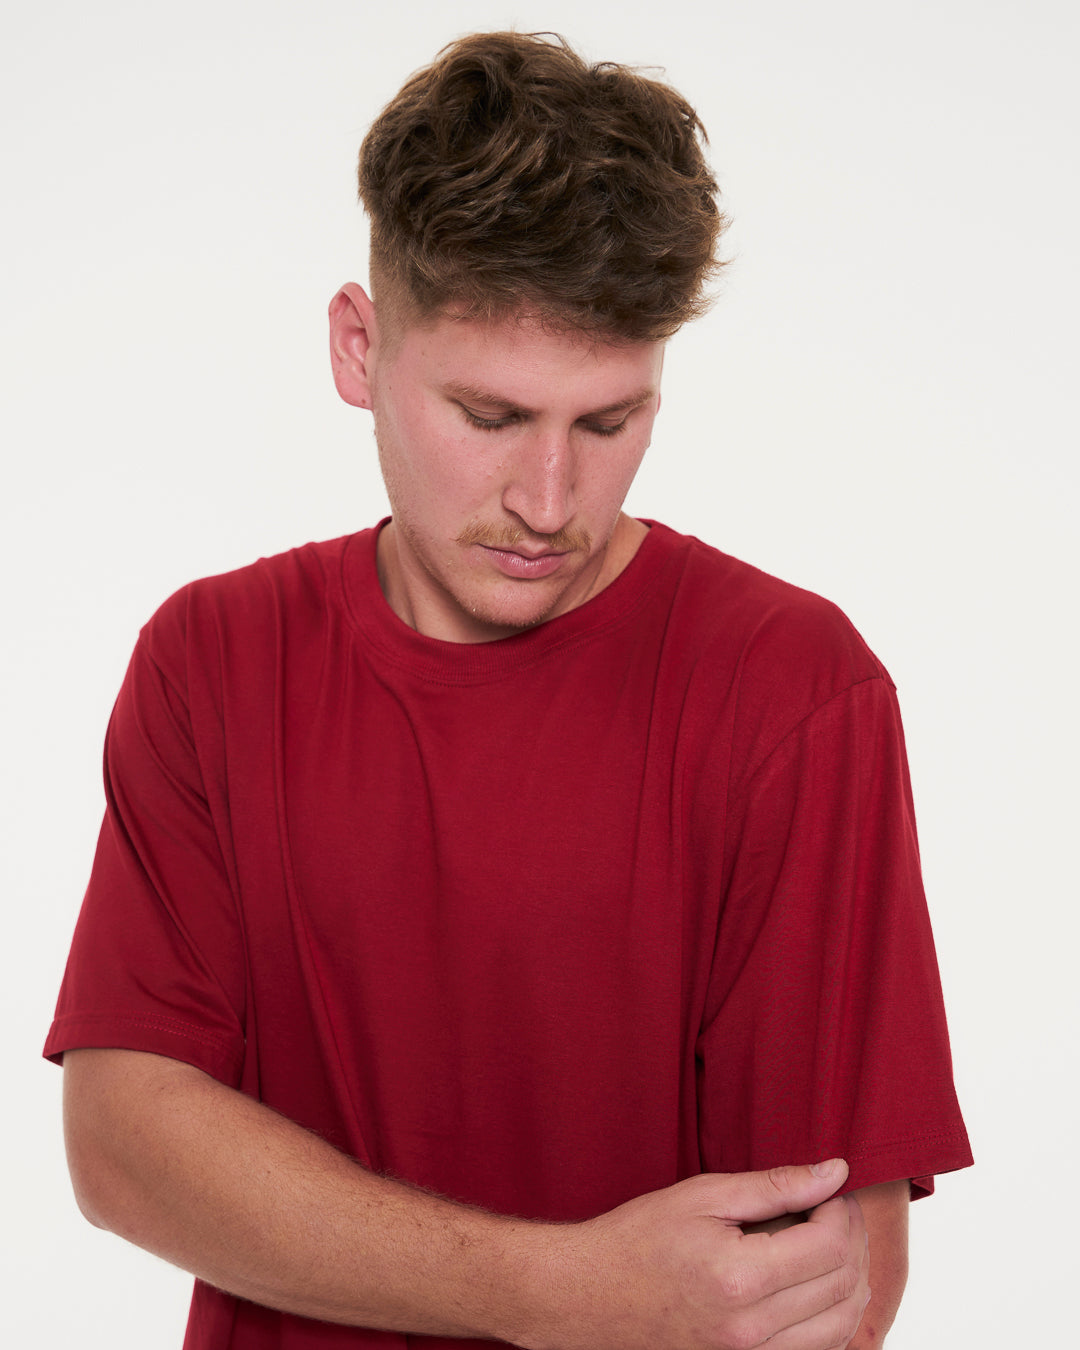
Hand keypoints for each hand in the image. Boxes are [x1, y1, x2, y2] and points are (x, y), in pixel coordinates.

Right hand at [527, 1160, 868, 1349]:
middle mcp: (752, 1330)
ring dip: (851, 1282)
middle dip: (853, 1242)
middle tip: (834, 1210)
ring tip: (831, 1244)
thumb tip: (835, 1172)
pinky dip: (832, 1318)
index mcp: (740, 1278)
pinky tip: (816, 1285)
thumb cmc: (639, 1239)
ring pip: (841, 1328)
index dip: (842, 1212)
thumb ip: (774, 1186)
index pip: (830, 1247)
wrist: (589, 1297)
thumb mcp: (703, 1196)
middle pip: (844, 1288)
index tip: (830, 1190)